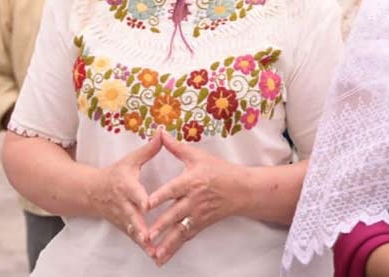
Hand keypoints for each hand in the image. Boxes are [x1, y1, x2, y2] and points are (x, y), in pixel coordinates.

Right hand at [89, 133, 161, 252]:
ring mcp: (122, 218)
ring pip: (132, 230)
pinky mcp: (124, 227)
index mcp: (126, 185)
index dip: (140, 199)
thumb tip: (162, 133)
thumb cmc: (115, 174)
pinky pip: (134, 238)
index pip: (133, 193)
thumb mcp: (130, 160)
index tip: (147, 205)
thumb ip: (148, 150)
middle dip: (140, 227)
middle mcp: (123, 204)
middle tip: (149, 236)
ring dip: (142, 240)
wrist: (92, 192)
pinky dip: (142, 246)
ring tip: (153, 250)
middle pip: (132, 216)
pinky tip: (153, 254)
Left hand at [144, 130, 248, 265]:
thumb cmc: (219, 170)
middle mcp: (194, 200)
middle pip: (175, 214)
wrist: (241, 189)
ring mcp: (198, 215)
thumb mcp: (198, 156)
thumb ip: (176, 147)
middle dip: (161, 226)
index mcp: (191, 181)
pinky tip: (163, 256)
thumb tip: (160, 133)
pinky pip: (186, 237)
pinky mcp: (201, 224)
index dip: (160, 196)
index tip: (147, 204)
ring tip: (153, 253)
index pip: (173, 190)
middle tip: (147, 235)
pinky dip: (175, 247)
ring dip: (167, 242)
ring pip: (180, 230)